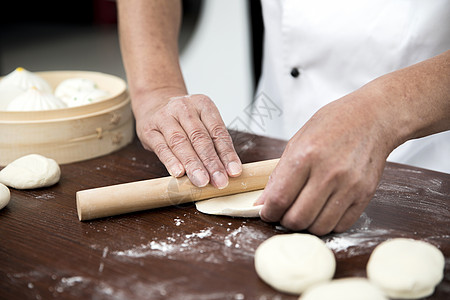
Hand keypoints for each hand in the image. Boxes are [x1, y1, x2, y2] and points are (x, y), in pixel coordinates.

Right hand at [133, 89, 241, 188]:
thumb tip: (227, 171)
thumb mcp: (202, 122)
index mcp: (203, 105)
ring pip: (180, 143)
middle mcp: (184, 108)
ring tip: (202, 181)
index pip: (218, 132)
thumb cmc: (184, 120)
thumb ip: (213, 143)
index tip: (234, 172)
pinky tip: (178, 173)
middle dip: (212, 162)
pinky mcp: (149, 129)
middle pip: (200, 138)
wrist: (154, 103)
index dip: (227, 154)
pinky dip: (171, 161)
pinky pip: (162, 147)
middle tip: (220, 181)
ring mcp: (164, 117)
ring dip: (193, 164)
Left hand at [255, 86, 393, 234]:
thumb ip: (279, 175)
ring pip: (319, 227)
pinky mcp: (365, 195)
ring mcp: (349, 186)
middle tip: (284, 214)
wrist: (371, 119)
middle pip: (298, 218)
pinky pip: (341, 225)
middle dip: (284, 221)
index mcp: (306, 156)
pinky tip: (322, 211)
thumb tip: (264, 202)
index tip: (267, 212)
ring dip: (306, 226)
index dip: (269, 212)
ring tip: (303, 212)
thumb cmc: (331, 126)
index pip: (280, 198)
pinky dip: (327, 224)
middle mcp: (328, 173)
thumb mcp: (296, 142)